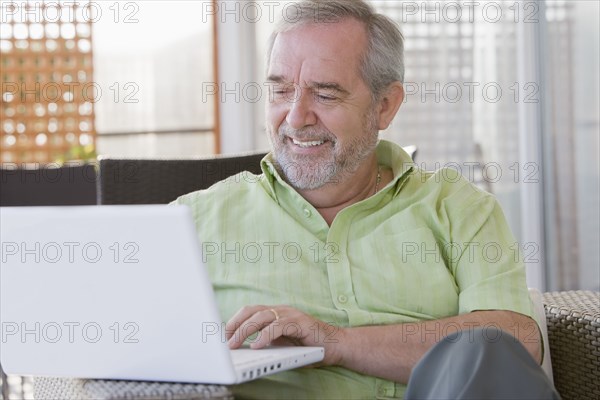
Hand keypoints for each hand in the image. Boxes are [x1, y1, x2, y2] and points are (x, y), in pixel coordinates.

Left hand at [225, 305, 343, 365]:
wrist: (335, 346)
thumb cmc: (308, 346)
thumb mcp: (281, 344)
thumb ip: (266, 341)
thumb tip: (243, 349)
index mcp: (275, 314)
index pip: (249, 311)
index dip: (234, 321)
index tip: (222, 335)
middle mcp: (280, 311)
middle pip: (251, 311)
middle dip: (235, 325)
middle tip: (226, 341)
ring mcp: (290, 314)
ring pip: (261, 317)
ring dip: (245, 331)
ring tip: (235, 344)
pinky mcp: (299, 322)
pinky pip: (278, 326)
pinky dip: (265, 335)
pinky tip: (258, 345)